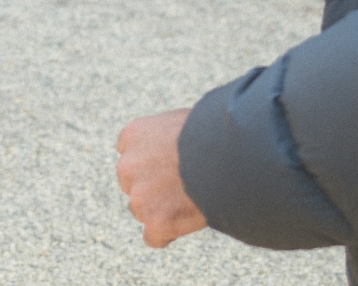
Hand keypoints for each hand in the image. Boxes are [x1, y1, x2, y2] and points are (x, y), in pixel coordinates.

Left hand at [115, 108, 207, 247]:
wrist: (229, 156)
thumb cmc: (216, 134)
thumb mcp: (182, 122)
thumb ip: (167, 135)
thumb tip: (175, 143)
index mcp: (134, 135)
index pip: (131, 154)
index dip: (152, 164)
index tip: (170, 167)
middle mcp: (128, 164)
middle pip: (134, 184)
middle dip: (153, 188)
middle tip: (184, 186)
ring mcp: (139, 195)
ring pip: (142, 210)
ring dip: (161, 210)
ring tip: (191, 200)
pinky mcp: (155, 220)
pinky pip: (153, 237)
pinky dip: (167, 235)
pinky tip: (185, 223)